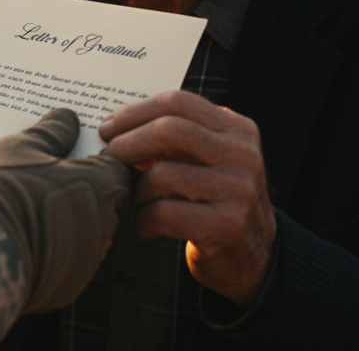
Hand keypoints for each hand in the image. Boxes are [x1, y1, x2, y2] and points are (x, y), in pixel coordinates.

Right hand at [0, 109, 130, 314]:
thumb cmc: (2, 191)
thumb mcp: (22, 147)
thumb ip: (52, 132)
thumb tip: (67, 118)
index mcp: (101, 185)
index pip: (119, 167)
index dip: (97, 157)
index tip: (75, 153)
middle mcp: (105, 224)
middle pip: (102, 201)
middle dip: (78, 190)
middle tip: (44, 178)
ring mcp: (87, 259)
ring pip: (84, 233)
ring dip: (65, 221)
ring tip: (28, 208)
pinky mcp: (68, 286)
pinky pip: (66, 262)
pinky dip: (51, 250)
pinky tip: (24, 237)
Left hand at [99, 90, 276, 307]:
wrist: (252, 256)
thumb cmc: (210, 200)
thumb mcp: (203, 160)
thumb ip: (171, 138)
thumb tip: (112, 128)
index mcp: (236, 129)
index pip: (177, 102)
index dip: (134, 113)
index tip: (107, 128)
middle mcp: (243, 154)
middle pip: (169, 130)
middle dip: (127, 144)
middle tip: (106, 159)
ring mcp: (238, 189)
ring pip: (162, 175)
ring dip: (135, 191)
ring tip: (135, 202)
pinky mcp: (228, 225)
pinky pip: (165, 213)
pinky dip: (143, 220)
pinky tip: (145, 227)